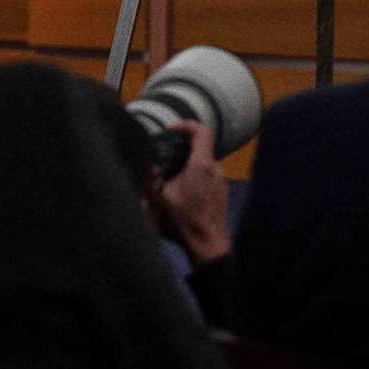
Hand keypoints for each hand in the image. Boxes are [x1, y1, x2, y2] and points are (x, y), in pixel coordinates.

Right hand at [151, 120, 230, 266]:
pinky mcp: (222, 191)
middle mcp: (215, 168)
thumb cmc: (184, 220)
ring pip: (203, 163)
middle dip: (182, 150)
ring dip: (187, 166)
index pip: (202, 131)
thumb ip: (152, 177)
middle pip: (201, 147)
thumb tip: (146, 165)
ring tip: (170, 181)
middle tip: (165, 159)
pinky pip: (208, 176)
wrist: (206, 243)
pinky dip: (195, 177)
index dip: (186, 125)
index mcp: (201, 164)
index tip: (172, 130)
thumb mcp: (160, 197)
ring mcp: (221, 180)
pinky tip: (182, 193)